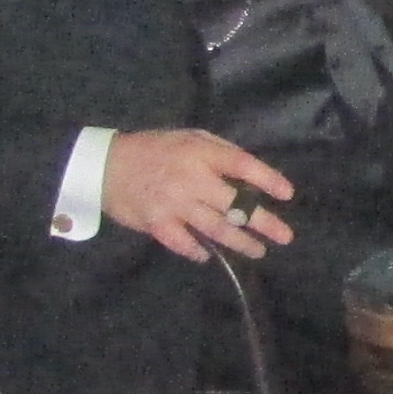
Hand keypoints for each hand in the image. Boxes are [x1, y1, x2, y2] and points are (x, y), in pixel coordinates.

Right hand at [100, 128, 293, 263]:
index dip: (267, 179)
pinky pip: (183, 243)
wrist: (105, 166)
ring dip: (240, 242)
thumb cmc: (155, 149)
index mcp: (200, 153)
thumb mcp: (189, 138)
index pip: (241, 165)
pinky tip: (209, 256)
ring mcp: (174, 204)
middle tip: (285, 236)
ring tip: (259, 251)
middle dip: (263, 222)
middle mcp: (191, 179)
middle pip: (235, 204)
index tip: (287, 193)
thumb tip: (250, 174)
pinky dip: (197, 251)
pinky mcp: (158, 224)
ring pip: (216, 228)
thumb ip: (219, 152)